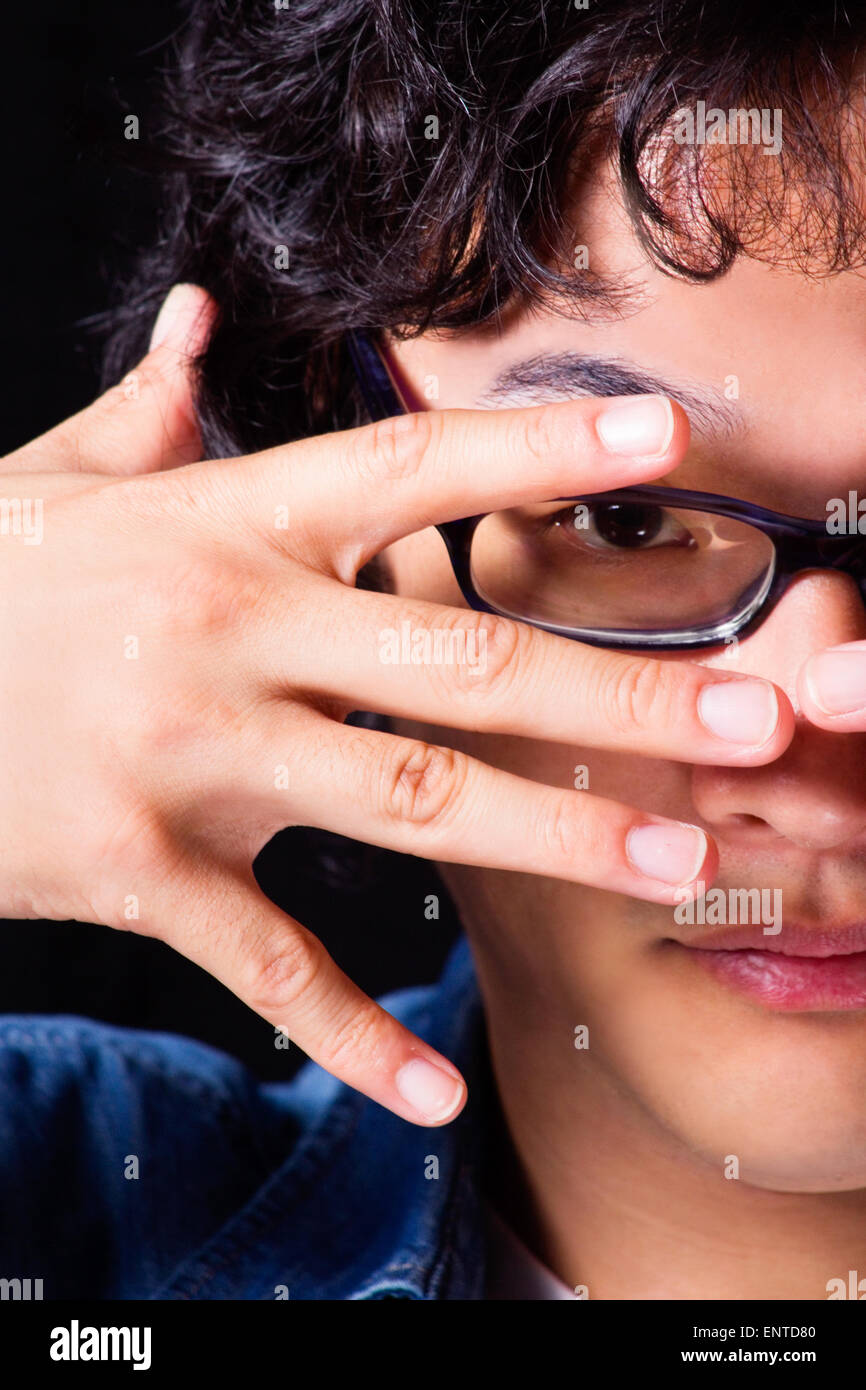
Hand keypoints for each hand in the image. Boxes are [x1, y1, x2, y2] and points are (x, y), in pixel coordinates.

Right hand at [0, 284, 794, 1124]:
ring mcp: (186, 761)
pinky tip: (435, 1096)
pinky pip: (267, 964)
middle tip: (753, 721)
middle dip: (617, 694)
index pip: (411, 468)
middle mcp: (224, 633)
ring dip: (552, 840)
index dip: (542, 448)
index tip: (673, 436)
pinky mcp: (140, 875)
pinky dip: (352, 1035)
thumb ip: (146, 408)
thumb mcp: (55, 481)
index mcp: (221, 522)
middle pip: (455, 659)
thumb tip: (198, 326)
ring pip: (405, 804)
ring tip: (675, 868)